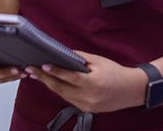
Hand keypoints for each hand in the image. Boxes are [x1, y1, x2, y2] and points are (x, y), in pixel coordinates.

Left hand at [25, 51, 147, 112]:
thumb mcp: (99, 61)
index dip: (54, 71)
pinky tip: (52, 83)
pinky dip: (60, 91)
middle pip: (61, 88)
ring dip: (49, 85)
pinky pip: (69, 99)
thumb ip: (80, 58)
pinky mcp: (86, 109)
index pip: (69, 77)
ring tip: (37, 75)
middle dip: (44, 78)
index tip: (42, 65)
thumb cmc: (116, 73)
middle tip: (31, 69)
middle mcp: (88, 97)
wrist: (131, 90)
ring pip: (62, 95)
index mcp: (93, 83)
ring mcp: (87, 105)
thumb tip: (63, 53)